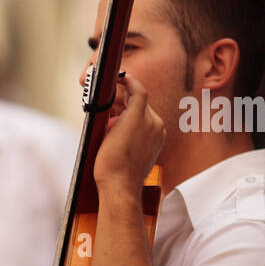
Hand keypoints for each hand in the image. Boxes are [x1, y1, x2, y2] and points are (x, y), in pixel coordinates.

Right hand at [92, 73, 165, 193]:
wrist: (120, 186)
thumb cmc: (111, 164)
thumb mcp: (107, 130)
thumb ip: (116, 110)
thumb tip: (118, 99)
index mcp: (144, 117)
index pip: (139, 91)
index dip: (128, 82)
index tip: (120, 78)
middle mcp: (154, 123)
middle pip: (140, 102)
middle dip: (123, 100)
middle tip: (108, 102)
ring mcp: (158, 134)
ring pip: (143, 114)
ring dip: (128, 113)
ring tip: (111, 120)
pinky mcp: (157, 144)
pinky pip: (146, 126)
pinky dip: (134, 124)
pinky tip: (120, 132)